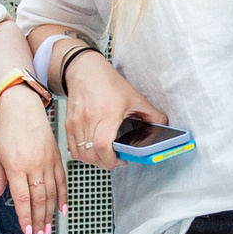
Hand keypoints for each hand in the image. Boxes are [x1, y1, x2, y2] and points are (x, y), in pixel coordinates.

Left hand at [0, 85, 61, 233]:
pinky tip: (63, 210)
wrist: (22, 107)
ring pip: (51, 194)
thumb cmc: (6, 128)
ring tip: (49, 230)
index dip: (25, 218)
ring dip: (50, 214)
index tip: (27, 233)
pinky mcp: (57, 157)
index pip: (22, 199)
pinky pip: (62, 181)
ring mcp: (48, 162)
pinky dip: (63, 197)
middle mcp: (35, 166)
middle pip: (39, 200)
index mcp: (16, 166)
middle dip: (39, 222)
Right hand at [60, 47, 161, 171]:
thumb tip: (164, 125)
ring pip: (81, 154)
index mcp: (107, 114)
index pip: (103, 147)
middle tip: (116, 160)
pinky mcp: (68, 124)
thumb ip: (151, 114)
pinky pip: (73, 148)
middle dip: (105, 163)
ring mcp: (76, 123)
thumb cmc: (108, 82)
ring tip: (105, 156)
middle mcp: (88, 120)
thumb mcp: (134, 97)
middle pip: (91, 155)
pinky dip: (83, 154)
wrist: (85, 70)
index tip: (121, 161)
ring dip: (93, 160)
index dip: (112, 160)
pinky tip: (93, 150)